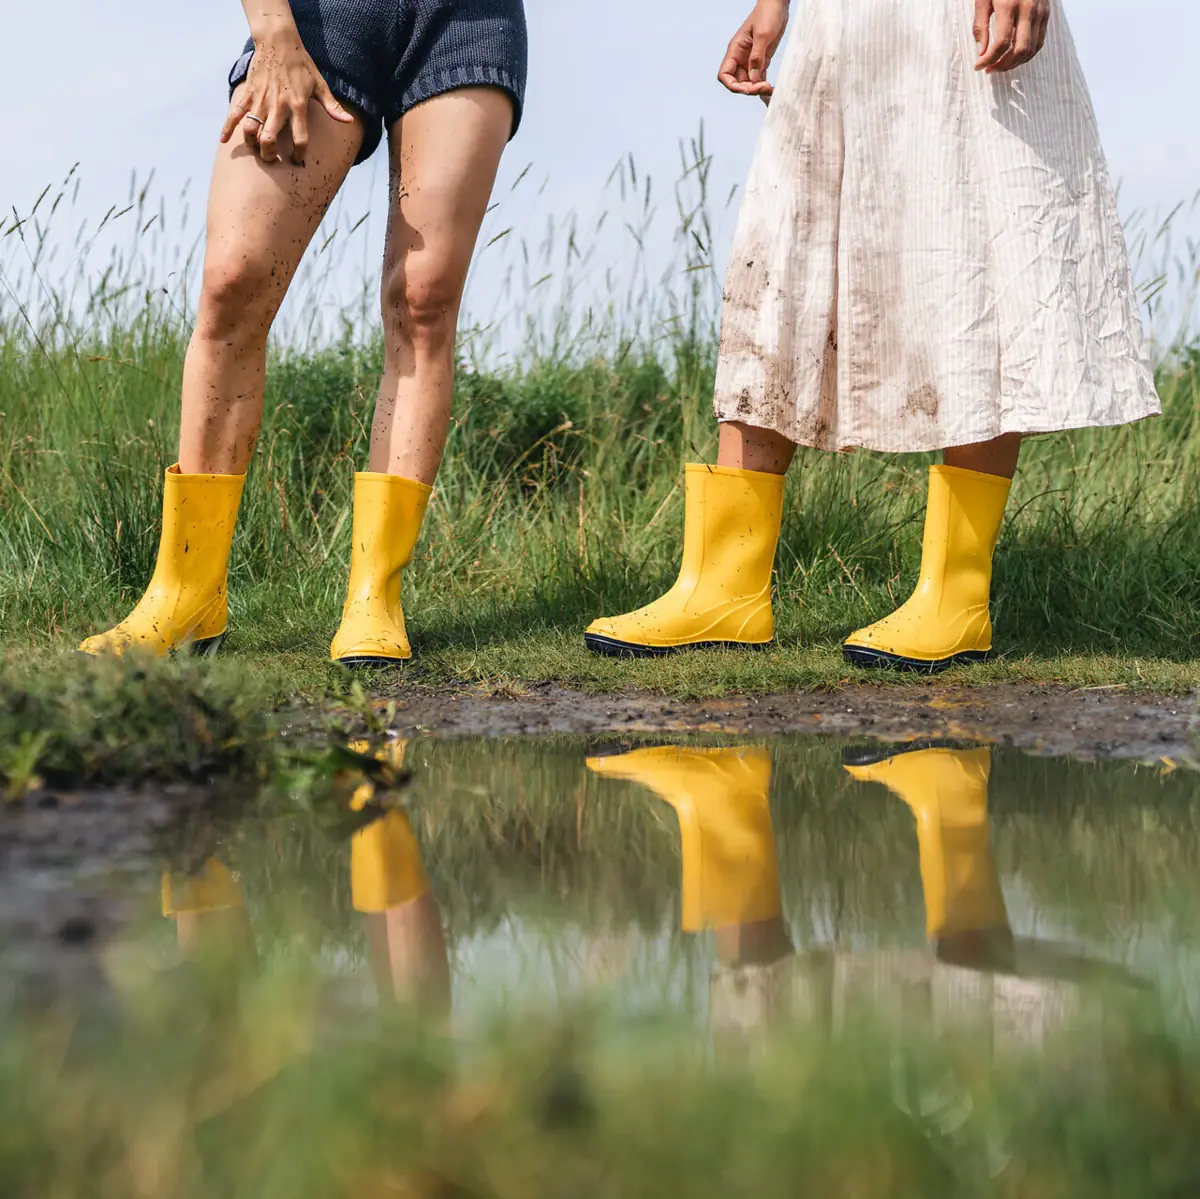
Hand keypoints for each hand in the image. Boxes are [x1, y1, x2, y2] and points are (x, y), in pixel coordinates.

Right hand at [221, 27, 353, 164]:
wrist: (278, 42)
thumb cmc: (301, 65)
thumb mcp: (320, 85)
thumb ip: (332, 106)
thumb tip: (349, 122)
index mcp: (298, 106)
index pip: (300, 138)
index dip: (299, 153)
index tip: (298, 160)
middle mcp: (278, 106)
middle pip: (269, 139)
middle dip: (269, 154)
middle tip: (271, 159)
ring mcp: (260, 100)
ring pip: (250, 130)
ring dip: (251, 144)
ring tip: (256, 149)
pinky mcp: (248, 94)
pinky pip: (234, 114)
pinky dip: (227, 128)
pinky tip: (223, 140)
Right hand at [719, 0, 788, 98]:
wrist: (778, 4)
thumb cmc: (767, 13)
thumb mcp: (762, 34)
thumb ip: (757, 57)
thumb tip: (753, 79)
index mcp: (735, 50)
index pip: (725, 75)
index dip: (732, 85)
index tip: (746, 88)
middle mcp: (741, 58)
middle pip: (738, 82)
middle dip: (749, 89)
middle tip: (764, 88)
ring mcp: (751, 61)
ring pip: (750, 83)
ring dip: (758, 90)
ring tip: (771, 91)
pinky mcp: (762, 61)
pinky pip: (760, 79)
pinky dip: (764, 87)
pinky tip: (772, 91)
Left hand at [974, 0, 1050, 73]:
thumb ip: (981, 26)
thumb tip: (980, 53)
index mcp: (1009, 6)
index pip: (1001, 43)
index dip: (988, 60)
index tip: (978, 66)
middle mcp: (1028, 10)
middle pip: (1020, 50)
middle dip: (1002, 65)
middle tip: (989, 69)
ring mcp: (1040, 12)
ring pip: (1032, 49)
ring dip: (1015, 63)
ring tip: (999, 65)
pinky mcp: (1046, 13)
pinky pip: (1039, 42)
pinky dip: (1026, 55)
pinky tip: (1013, 57)